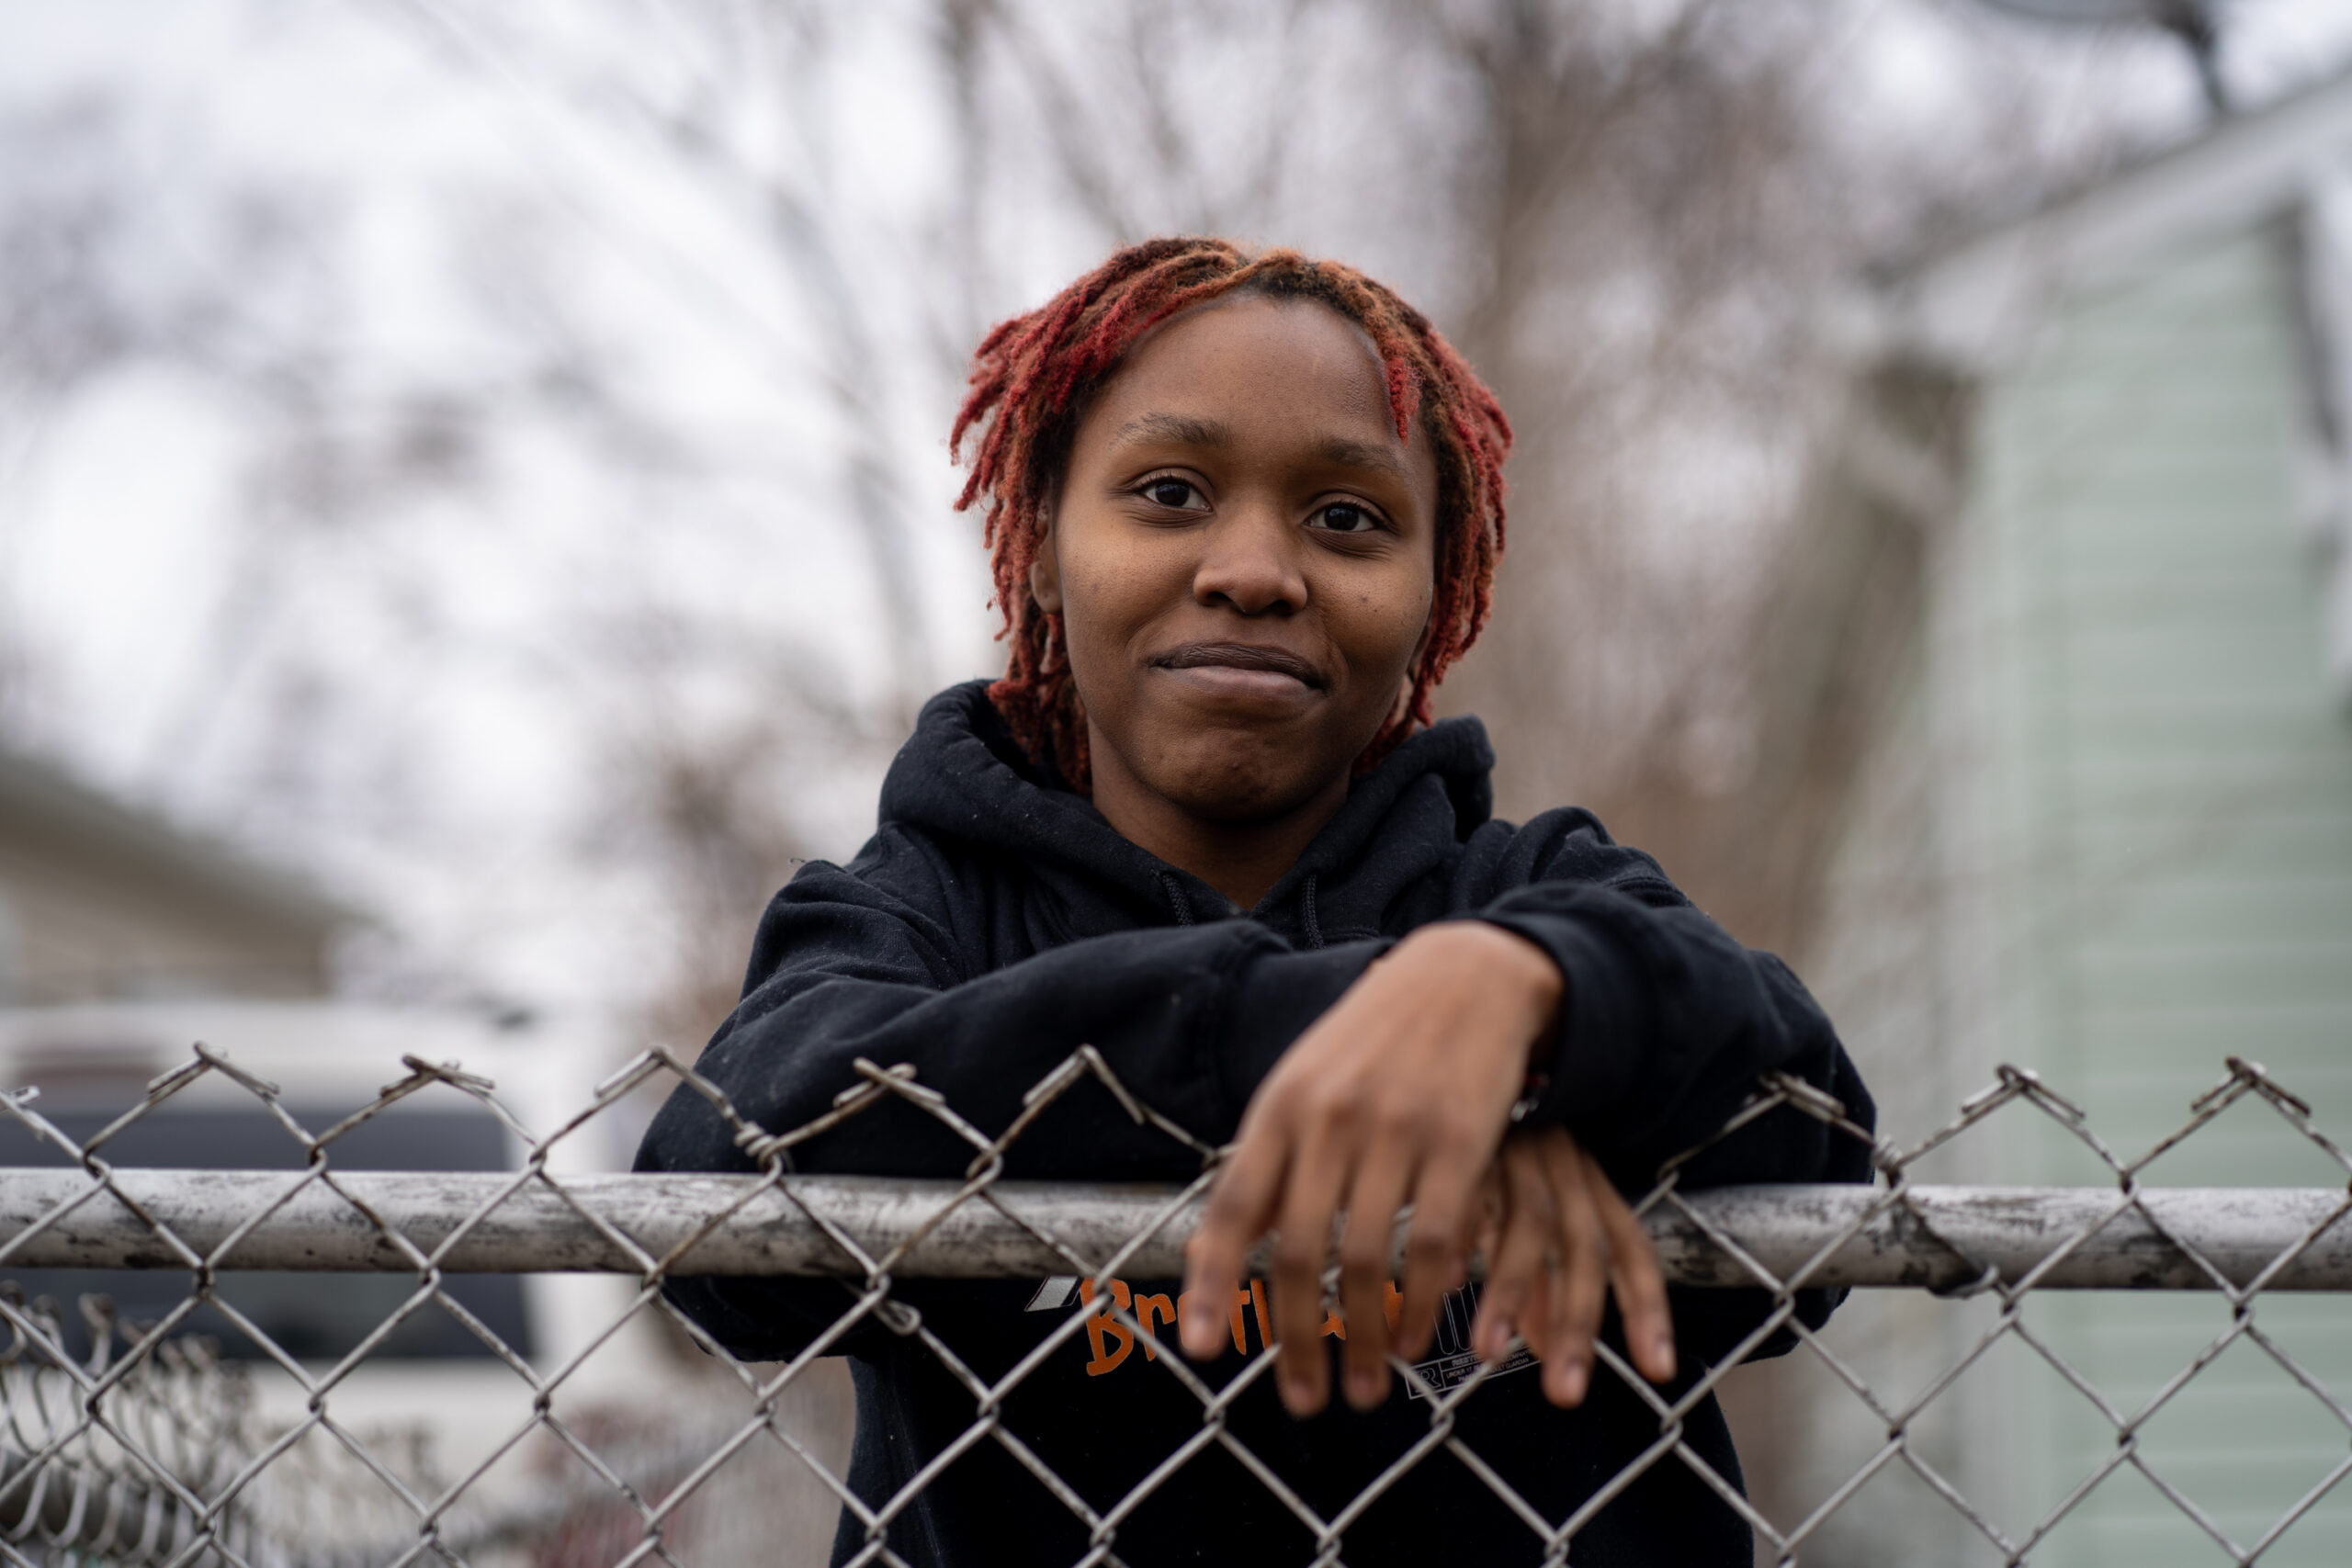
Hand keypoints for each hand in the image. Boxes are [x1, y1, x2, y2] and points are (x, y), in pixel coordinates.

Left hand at [1177, 921, 1561, 1414]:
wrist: (1466, 976)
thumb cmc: (1376, 1040)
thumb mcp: (1306, 1079)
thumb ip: (1270, 1157)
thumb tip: (1220, 1246)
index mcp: (1280, 1105)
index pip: (1234, 1208)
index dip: (1211, 1283)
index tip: (1201, 1347)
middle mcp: (1329, 1118)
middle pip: (1298, 1252)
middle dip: (1296, 1339)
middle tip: (1306, 1399)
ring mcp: (1395, 1129)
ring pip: (1365, 1259)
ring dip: (1361, 1337)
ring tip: (1364, 1387)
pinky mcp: (1459, 1140)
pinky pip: (1434, 1242)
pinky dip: (1422, 1302)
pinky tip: (1416, 1339)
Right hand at [1471, 1125, 1674, 1405]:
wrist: (1467, 1034)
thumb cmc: (1502, 1138)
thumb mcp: (1528, 1206)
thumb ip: (1539, 1278)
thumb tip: (1546, 1346)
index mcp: (1587, 1182)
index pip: (1631, 1248)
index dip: (1647, 1307)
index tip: (1659, 1368)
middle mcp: (1562, 1165)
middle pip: (1583, 1248)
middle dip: (1578, 1325)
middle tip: (1565, 1393)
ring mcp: (1515, 1147)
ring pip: (1529, 1225)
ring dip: (1511, 1293)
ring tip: (1489, 1352)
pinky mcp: (1465, 1132)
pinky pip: (1468, 1189)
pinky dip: (1458, 1235)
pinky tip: (1443, 1280)